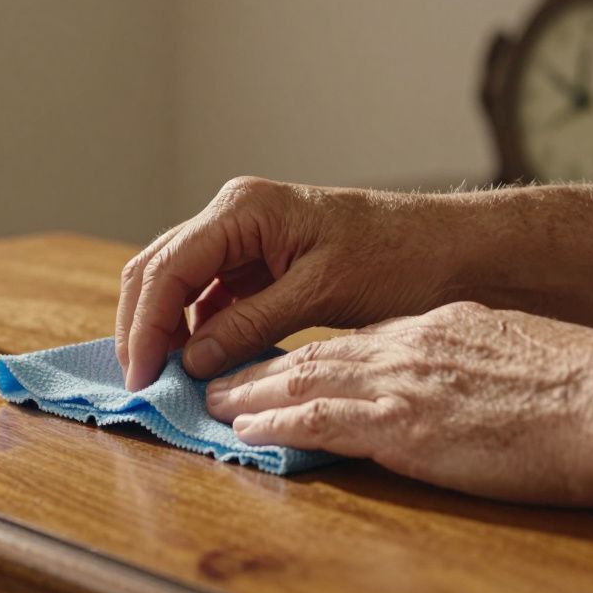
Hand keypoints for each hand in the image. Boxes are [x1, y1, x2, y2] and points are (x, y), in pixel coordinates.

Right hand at [116, 177, 464, 389]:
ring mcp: (242, 238)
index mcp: (242, 209)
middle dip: (143, 326)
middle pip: (158, 270)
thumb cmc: (397, 258)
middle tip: (141, 383)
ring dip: (165, 329)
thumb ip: (250, 324)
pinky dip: (196, 329)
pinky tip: (199, 364)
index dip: (147, 325)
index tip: (142, 377)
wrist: (451, 248)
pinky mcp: (256, 263)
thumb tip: (191, 360)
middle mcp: (232, 216)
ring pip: (177, 283)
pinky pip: (209, 296)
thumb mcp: (321, 293)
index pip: (168, 268)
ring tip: (164, 379)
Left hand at [207, 302, 592, 505]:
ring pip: (301, 381)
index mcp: (435, 328)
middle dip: (259, 366)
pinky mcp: (400, 426)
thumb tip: (458, 376)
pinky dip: (275, 424)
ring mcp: (399, 385)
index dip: (310, 355)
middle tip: (217, 376)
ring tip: (211, 401)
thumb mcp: (514, 349)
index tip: (280, 364)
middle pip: (314, 354)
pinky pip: (318, 421)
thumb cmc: (579, 382)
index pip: (356, 340)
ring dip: (250, 393)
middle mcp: (405, 348)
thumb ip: (472, 357)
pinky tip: (246, 431)